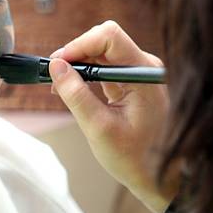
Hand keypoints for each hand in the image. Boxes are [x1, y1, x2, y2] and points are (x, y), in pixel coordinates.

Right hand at [49, 21, 177, 212]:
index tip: (58, 63)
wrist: (157, 175)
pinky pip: (105, 64)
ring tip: (60, 86)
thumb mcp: (98, 128)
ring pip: (102, 51)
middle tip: (55, 76)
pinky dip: (86, 72)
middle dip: (76, 53)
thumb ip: (75, 95)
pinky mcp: (132, 80)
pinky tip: (73, 88)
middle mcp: (145, 67)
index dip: (80, 44)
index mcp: (144, 75)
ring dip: (79, 63)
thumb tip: (55, 66)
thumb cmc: (134, 157)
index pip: (110, 37)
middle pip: (104, 40)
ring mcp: (140, 72)